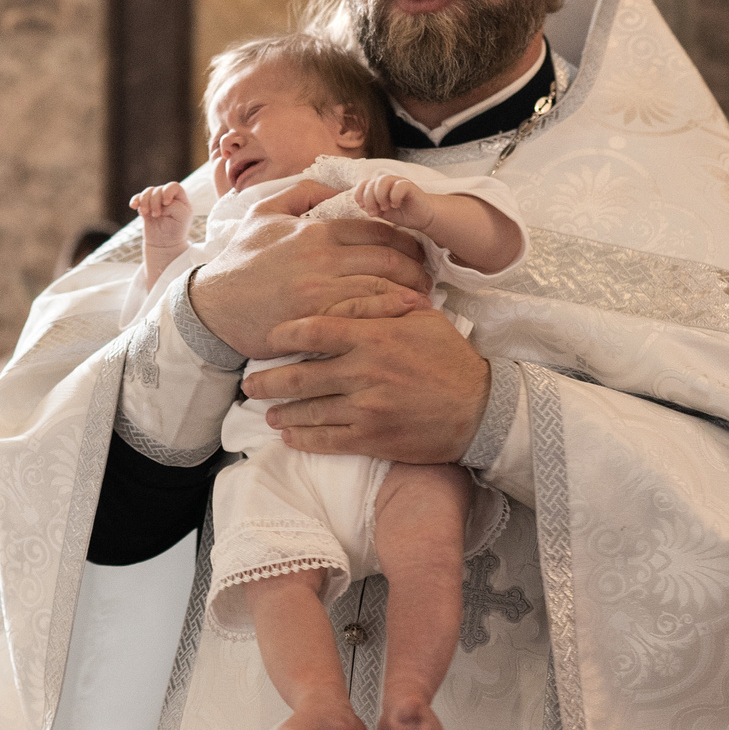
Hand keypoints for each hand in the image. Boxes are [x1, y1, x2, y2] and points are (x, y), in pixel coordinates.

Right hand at [129, 181, 189, 228]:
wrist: (164, 244)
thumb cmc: (176, 230)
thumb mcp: (182, 218)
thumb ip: (174, 206)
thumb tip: (161, 202)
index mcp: (180, 199)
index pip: (173, 186)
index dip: (167, 192)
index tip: (166, 203)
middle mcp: (168, 197)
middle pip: (158, 189)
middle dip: (155, 201)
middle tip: (156, 215)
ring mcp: (156, 201)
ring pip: (147, 192)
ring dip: (145, 201)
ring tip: (146, 213)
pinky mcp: (145, 206)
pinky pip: (138, 198)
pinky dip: (135, 201)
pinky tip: (133, 206)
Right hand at [189, 186, 431, 359]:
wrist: (211, 307)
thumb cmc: (239, 262)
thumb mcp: (263, 214)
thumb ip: (302, 193)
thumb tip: (334, 187)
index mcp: (315, 230)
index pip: (376, 229)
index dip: (405, 239)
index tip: (417, 250)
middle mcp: (322, 257)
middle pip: (388, 258)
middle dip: (417, 267)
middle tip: (429, 276)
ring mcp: (320, 290)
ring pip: (382, 286)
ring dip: (411, 292)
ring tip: (426, 299)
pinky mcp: (316, 320)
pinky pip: (365, 314)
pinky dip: (391, 314)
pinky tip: (407, 317)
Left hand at [243, 308, 488, 462]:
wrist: (480, 408)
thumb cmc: (449, 359)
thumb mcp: (421, 318)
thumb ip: (382, 304)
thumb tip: (349, 289)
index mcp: (374, 337)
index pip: (315, 330)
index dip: (284, 334)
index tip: (269, 337)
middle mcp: (364, 372)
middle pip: (300, 375)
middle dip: (268, 381)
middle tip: (249, 384)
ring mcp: (366, 408)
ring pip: (309, 410)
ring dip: (282, 413)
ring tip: (267, 412)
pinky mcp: (372, 438)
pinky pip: (327, 440)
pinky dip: (303, 439)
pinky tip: (289, 438)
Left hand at [352, 174, 428, 231]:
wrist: (422, 217)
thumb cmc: (401, 214)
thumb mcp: (382, 212)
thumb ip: (371, 207)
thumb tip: (361, 204)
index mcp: (378, 187)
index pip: (363, 183)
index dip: (359, 194)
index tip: (362, 207)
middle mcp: (388, 182)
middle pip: (371, 183)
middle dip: (369, 200)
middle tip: (374, 213)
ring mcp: (399, 182)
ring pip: (383, 180)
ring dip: (380, 196)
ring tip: (385, 208)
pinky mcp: (410, 186)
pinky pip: (399, 185)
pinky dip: (394, 197)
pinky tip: (396, 205)